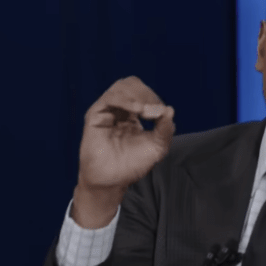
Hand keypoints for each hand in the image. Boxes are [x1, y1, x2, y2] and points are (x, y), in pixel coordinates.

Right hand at [72, 76, 174, 227]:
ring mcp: (106, 111)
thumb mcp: (157, 147)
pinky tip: (136, 110)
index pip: (144, 94)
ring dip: (138, 96)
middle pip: (132, 85)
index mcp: (132, 115)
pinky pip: (110, 98)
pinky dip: (126, 100)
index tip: (162, 114)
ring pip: (122, 87)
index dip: (155, 99)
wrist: (112, 180)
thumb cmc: (132, 165)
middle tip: (154, 111)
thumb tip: (170, 110)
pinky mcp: (95, 115)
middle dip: (147, 94)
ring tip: (145, 111)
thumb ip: (165, 129)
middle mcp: (118, 110)